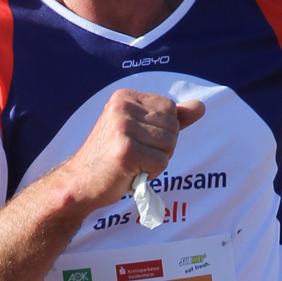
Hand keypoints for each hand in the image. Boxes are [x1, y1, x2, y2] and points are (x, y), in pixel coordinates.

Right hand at [59, 90, 204, 212]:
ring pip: (169, 145)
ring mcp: (122, 128)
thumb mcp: (140, 130)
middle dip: (162, 147)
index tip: (138, 141)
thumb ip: (171, 117)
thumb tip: (200, 106)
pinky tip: (132, 172)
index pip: (170, 109)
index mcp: (124, 97)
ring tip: (133, 164)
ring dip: (156, 161)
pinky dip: (152, 173)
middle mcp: (122, 107)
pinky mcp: (126, 150)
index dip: (163, 131)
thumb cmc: (111, 158)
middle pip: (173, 126)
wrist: (80, 183)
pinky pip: (161, 162)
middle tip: (136, 156)